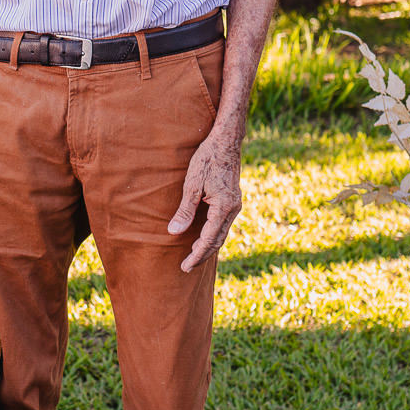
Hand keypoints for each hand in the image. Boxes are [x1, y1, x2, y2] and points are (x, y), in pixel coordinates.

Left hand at [167, 127, 242, 273]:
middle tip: (186, 267)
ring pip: (221, 233)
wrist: (226, 141)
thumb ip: (185, 210)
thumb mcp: (192, 184)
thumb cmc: (207, 159)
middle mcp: (232, 209)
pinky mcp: (232, 200)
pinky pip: (223, 224)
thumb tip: (174, 231)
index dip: (197, 255)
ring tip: (193, 256)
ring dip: (208, 246)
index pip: (209, 239)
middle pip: (217, 240)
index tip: (185, 266)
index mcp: (223, 207)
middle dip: (202, 255)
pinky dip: (213, 235)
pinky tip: (203, 237)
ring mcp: (234, 205)